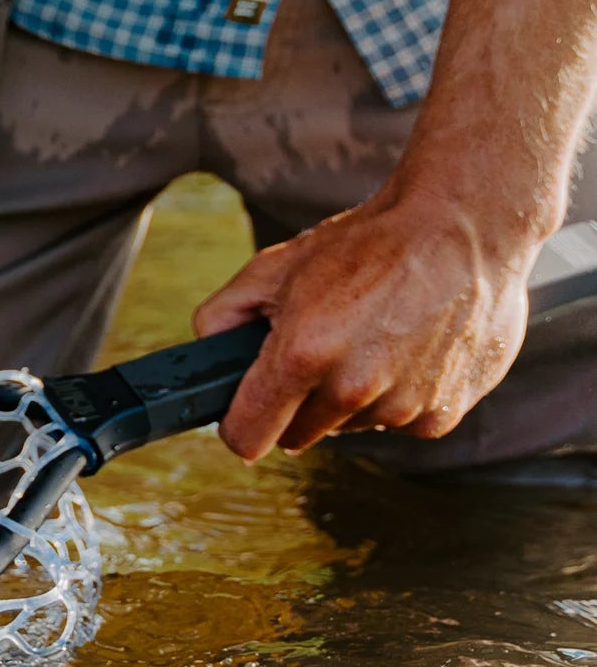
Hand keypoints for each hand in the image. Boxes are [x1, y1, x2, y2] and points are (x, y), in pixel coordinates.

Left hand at [192, 187, 533, 460]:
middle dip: (296, 401)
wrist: (461, 229)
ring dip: (349, 396)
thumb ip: (224, 315)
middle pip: (298, 434)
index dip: (238, 425)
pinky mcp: (444, 414)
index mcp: (303, 354)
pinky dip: (395, 395)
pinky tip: (406, 348)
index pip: (248, 437)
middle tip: (315, 348)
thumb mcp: (275, 266)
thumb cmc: (366, 244)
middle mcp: (354, 389)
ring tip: (368, 337)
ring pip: (350, 425)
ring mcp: (404, 407)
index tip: (242, 411)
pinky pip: (398, 421)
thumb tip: (206, 352)